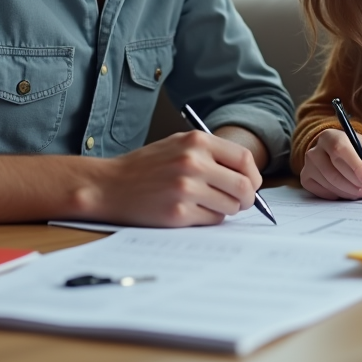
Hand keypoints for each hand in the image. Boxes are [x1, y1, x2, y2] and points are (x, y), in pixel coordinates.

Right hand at [89, 130, 262, 226]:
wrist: (108, 185)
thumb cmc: (145, 166)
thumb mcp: (177, 144)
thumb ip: (211, 154)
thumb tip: (247, 175)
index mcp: (196, 141)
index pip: (245, 159)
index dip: (253, 176)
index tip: (250, 185)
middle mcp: (193, 162)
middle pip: (244, 186)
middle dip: (247, 199)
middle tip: (239, 202)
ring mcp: (185, 189)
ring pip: (231, 206)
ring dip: (225, 209)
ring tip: (206, 204)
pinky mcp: (178, 213)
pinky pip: (212, 220)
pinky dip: (208, 219)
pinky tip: (191, 211)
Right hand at [300, 128, 361, 199]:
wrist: (352, 164)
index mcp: (331, 136)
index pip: (339, 149)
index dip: (354, 166)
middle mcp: (315, 149)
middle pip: (333, 169)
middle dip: (353, 183)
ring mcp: (308, 165)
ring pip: (328, 182)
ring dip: (348, 191)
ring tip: (361, 191)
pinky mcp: (306, 178)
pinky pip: (321, 192)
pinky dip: (337, 195)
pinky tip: (347, 192)